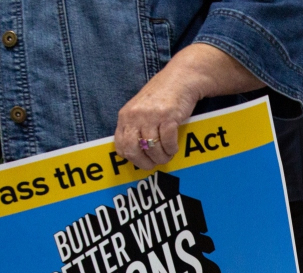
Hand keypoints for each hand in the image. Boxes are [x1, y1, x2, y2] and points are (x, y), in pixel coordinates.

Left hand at [116, 44, 263, 168]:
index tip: (141, 160)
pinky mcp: (168, 117)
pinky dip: (171, 149)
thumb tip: (134, 151)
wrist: (181, 78)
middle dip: (144, 162)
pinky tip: (174, 148)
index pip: (120, 145)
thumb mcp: (140, 109)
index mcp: (125, 115)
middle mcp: (135, 116)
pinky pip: (167, 142)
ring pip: (152, 149)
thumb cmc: (162, 96)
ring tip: (168, 155)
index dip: (131, 158)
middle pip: (133, 150)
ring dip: (162, 157)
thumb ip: (135, 125)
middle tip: (154, 164)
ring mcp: (151, 116)